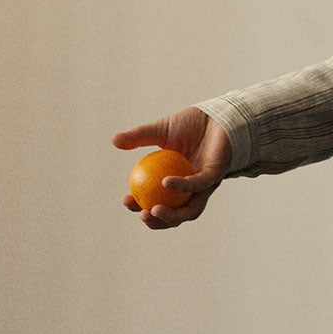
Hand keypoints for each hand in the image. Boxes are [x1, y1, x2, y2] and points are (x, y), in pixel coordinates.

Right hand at [111, 107, 232, 229]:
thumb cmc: (192, 124)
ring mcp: (207, 184)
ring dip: (171, 215)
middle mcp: (193, 189)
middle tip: (140, 214)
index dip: (142, 207)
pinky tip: (166, 182)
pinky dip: (183, 186)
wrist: (218, 111)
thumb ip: (139, 137)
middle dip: (157, 221)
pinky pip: (199, 184)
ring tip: (151, 210)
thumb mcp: (160, 131)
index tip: (126, 200)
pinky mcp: (218, 172)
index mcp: (178, 184)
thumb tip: (114, 140)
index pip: (158, 203)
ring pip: (191, 210)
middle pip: (175, 216)